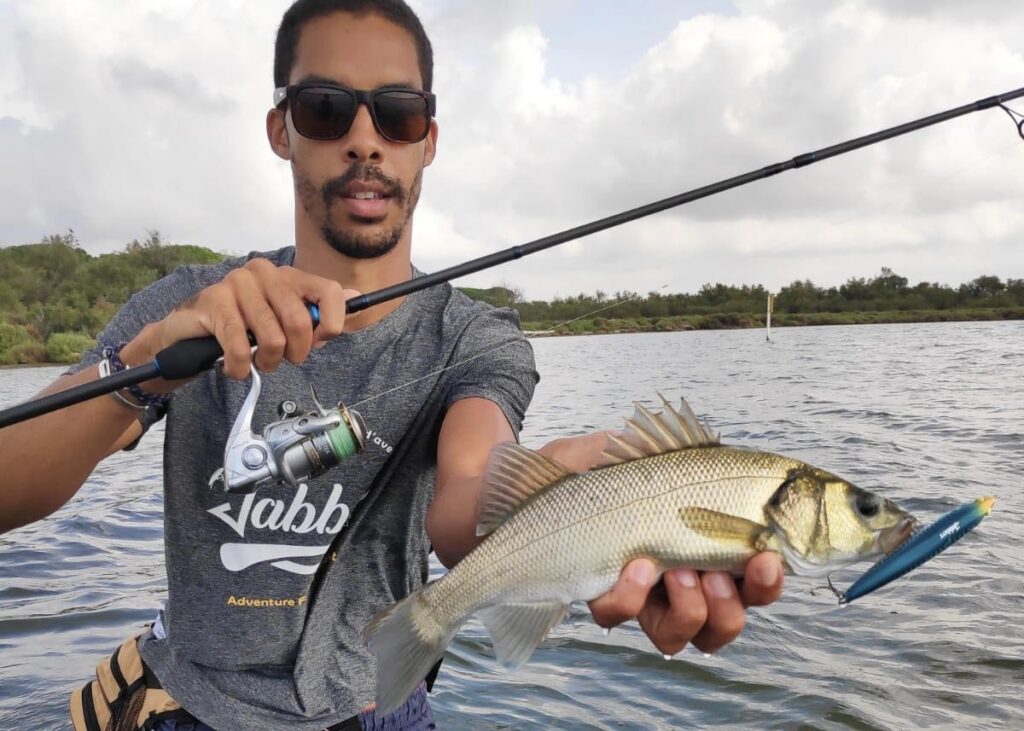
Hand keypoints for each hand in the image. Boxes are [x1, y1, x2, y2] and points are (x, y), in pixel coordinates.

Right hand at [121, 258, 357, 384]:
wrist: (187, 332)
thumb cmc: (241, 326)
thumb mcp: (283, 319)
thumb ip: (317, 311)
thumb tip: (356, 297)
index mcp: (288, 274)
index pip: (330, 291)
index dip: (331, 325)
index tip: (318, 342)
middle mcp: (265, 272)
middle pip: (301, 322)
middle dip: (296, 353)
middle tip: (281, 360)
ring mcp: (238, 283)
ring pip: (272, 338)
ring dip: (266, 363)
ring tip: (256, 362)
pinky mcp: (214, 302)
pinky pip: (240, 347)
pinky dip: (240, 367)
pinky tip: (235, 368)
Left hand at [536, 431, 784, 654]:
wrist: (518, 480)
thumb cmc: (586, 464)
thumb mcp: (637, 445)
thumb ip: (677, 448)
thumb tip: (710, 445)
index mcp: (697, 543)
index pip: (749, 579)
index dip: (768, 581)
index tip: (769, 558)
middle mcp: (673, 577)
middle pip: (723, 623)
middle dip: (733, 608)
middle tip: (719, 575)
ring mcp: (636, 593)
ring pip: (681, 636)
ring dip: (691, 610)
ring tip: (680, 573)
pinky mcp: (597, 596)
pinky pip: (623, 615)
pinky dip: (634, 595)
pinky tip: (633, 564)